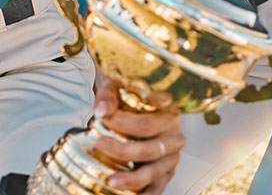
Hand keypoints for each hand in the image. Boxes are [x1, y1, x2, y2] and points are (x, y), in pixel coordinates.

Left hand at [88, 79, 183, 193]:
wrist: (139, 104)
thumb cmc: (128, 96)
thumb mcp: (117, 88)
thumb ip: (108, 96)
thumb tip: (101, 111)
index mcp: (168, 115)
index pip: (145, 124)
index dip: (122, 123)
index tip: (100, 119)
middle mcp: (174, 137)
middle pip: (149, 149)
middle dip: (121, 150)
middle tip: (97, 144)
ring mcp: (172, 157)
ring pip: (154, 171)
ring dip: (132, 179)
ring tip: (112, 181)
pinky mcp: (167, 172)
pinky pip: (158, 186)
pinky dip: (145, 192)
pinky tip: (128, 194)